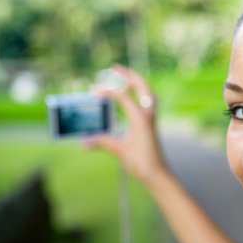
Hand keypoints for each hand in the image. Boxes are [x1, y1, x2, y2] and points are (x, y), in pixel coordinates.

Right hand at [84, 65, 168, 186]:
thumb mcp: (120, 151)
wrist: (158, 174)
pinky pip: (148, 101)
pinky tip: (133, 95)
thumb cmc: (141, 163)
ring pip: (148, 92)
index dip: (108, 91)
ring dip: (137, 82)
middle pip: (141, 86)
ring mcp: (152, 118)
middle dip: (128, 75)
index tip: (94, 91)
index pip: (123, 96)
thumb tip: (84, 141)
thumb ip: (102, 142)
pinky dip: (140, 93)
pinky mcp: (151, 123)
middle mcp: (148, 114)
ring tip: (125, 77)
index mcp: (140, 118)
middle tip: (115, 68)